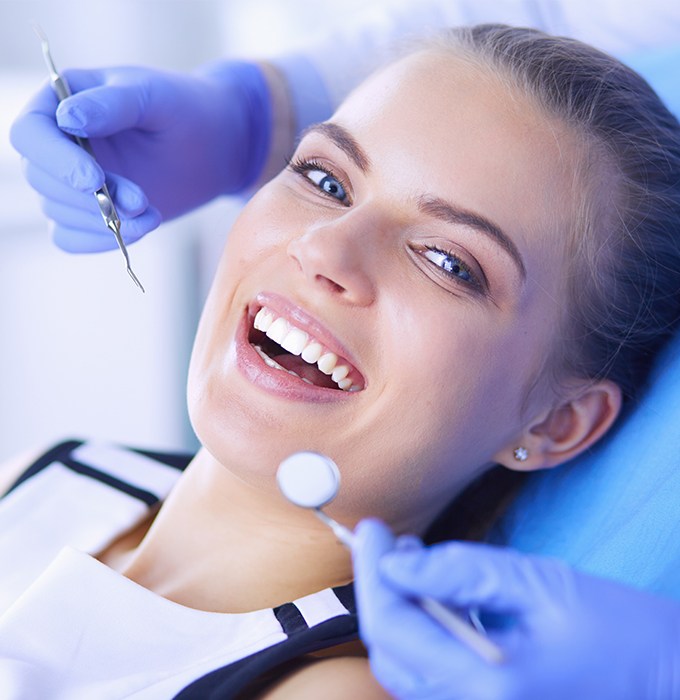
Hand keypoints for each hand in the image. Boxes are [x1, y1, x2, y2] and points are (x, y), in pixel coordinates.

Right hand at [10, 61, 269, 251]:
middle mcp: (57, 143)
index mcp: (60, 101)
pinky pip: (70, 238)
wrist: (213, 146)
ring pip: (59, 212)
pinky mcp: (88, 212)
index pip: (30, 134)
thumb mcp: (153, 97)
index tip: (93, 180)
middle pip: (43, 180)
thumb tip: (66, 118)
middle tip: (141, 200)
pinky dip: (99, 240)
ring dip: (103, 221)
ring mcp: (70, 181)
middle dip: (91, 198)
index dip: (55, 160)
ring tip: (151, 214)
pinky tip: (138, 229)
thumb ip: (111, 104)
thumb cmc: (183, 109)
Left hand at [353, 519, 679, 699]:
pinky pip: (431, 673)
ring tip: (414, 558)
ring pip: (404, 664)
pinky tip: (438, 593)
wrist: (665, 678)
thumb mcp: (536, 581)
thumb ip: (461, 570)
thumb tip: (394, 560)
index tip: (371, 528)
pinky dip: (422, 628)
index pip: (392, 628)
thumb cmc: (616, 628)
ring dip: (398, 607)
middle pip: (389, 649)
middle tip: (388, 539)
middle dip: (379, 588)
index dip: (371, 571)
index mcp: (486, 684)